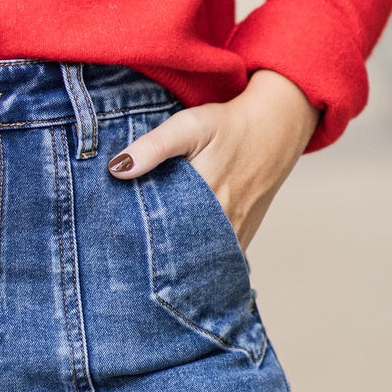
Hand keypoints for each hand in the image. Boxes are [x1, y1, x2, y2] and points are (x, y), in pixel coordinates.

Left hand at [106, 71, 318, 249]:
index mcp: (205, 198)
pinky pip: (219, 258)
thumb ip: (153, 147)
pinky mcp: (245, 234)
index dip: (139, 241)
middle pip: (182, 253)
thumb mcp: (188, 126)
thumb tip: (117, 169)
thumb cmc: (228, 126)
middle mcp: (224, 223)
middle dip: (156, 258)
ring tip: (150, 266)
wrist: (275, 128)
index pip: (164, 233)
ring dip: (179, 263)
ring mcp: (237, 233)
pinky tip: (182, 260)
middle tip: (128, 258)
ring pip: (202, 261)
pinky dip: (201, 262)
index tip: (120, 242)